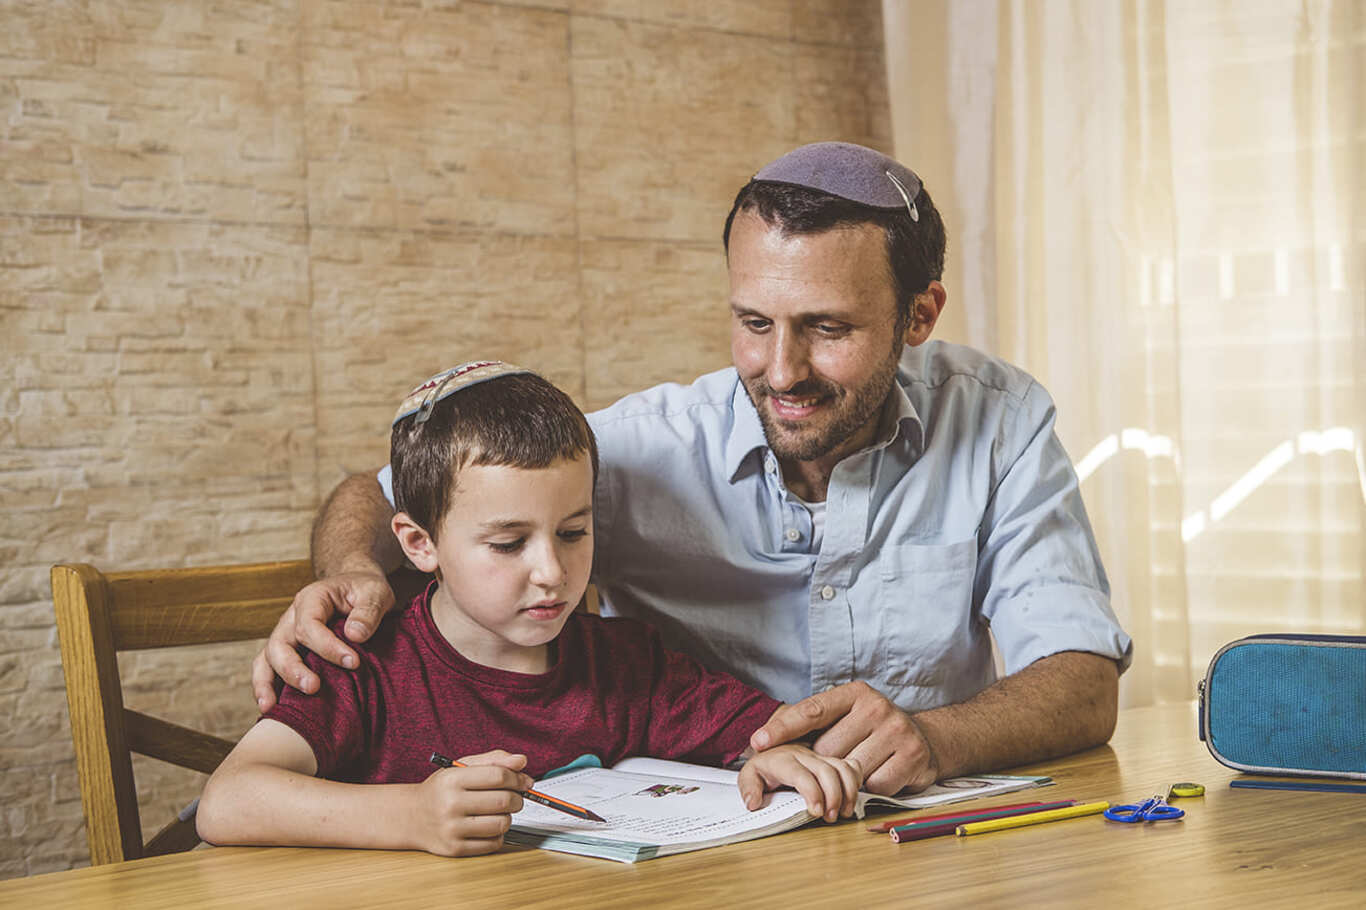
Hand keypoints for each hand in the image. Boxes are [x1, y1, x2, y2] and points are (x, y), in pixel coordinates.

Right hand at [250, 571, 395, 711]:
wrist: (356, 587)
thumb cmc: (365, 590)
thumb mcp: (376, 592)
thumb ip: (368, 611)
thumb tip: (354, 636)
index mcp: (312, 599)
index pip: (310, 625)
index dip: (328, 646)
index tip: (353, 662)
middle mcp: (292, 617)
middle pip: (279, 644)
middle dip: (293, 669)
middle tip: (313, 688)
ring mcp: (286, 635)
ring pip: (266, 658)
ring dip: (266, 683)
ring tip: (271, 708)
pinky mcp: (288, 651)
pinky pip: (268, 668)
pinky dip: (266, 687)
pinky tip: (271, 710)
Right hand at [414, 750, 533, 856]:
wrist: (412, 817)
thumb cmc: (441, 790)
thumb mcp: (461, 767)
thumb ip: (493, 760)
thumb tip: (522, 761)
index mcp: (452, 779)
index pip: (498, 775)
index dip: (517, 777)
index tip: (523, 781)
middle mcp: (450, 804)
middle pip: (504, 800)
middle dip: (518, 798)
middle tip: (514, 797)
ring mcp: (452, 829)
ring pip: (502, 823)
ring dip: (508, 817)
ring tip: (499, 812)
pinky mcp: (456, 849)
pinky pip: (494, 843)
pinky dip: (498, 834)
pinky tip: (488, 826)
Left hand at [736, 744, 861, 821]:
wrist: (771, 748)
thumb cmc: (764, 767)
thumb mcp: (749, 776)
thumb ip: (748, 788)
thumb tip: (753, 803)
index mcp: (783, 759)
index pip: (800, 774)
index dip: (812, 792)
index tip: (816, 812)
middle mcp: (804, 755)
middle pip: (826, 770)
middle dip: (833, 796)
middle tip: (831, 817)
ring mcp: (820, 756)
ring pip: (842, 767)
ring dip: (848, 790)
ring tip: (844, 812)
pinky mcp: (831, 759)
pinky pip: (851, 765)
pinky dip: (856, 780)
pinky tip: (851, 797)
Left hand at [749, 681, 938, 795]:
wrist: (924, 740)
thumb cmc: (870, 732)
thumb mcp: (845, 718)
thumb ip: (809, 726)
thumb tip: (758, 744)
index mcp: (854, 693)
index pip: (812, 710)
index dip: (783, 728)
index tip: (758, 742)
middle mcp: (877, 707)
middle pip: (828, 749)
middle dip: (825, 762)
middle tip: (836, 761)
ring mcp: (897, 730)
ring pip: (850, 770)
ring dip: (848, 778)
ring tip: (861, 765)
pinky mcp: (912, 756)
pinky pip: (874, 786)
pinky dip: (871, 787)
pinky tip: (879, 773)